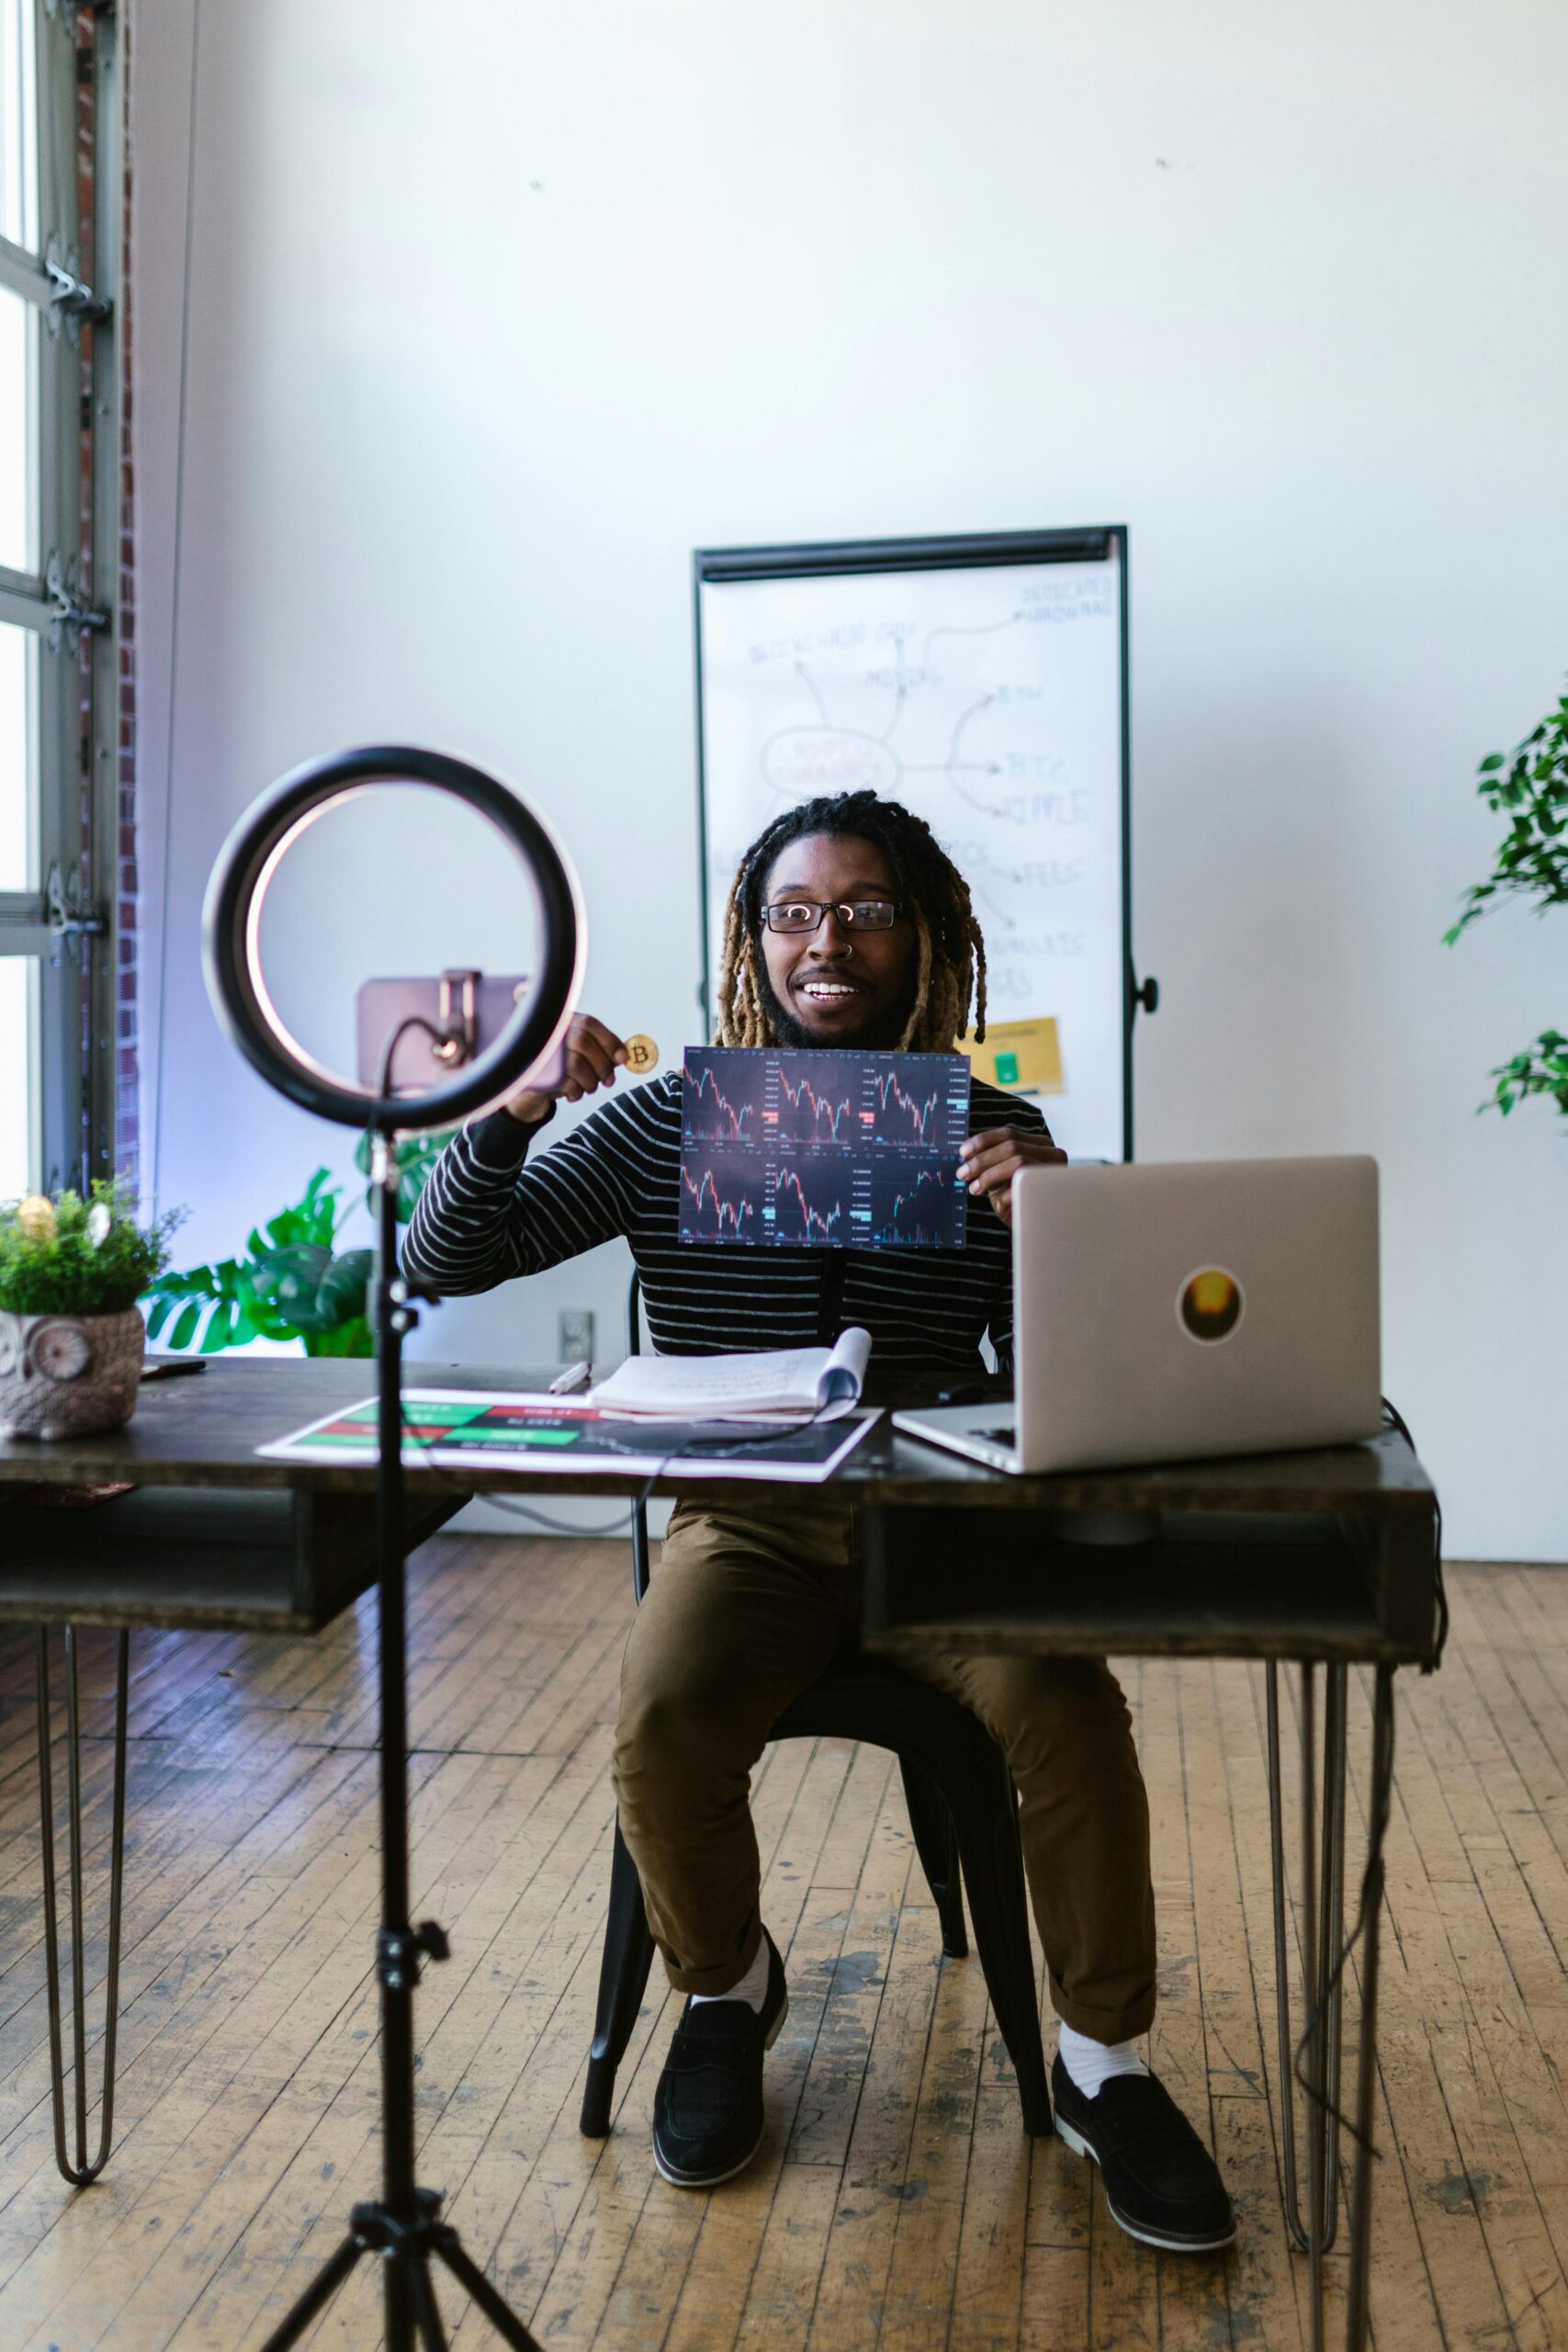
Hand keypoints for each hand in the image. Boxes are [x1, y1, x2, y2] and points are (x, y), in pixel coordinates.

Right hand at [503, 1014, 626, 1124]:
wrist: (525, 1094)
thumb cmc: (557, 1072)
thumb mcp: (578, 1056)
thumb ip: (598, 1051)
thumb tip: (622, 1056)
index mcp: (560, 1023)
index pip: (589, 1023)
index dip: (609, 1040)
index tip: (622, 1058)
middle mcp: (547, 1032)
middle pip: (583, 1042)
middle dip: (603, 1065)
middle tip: (609, 1081)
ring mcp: (538, 1052)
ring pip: (576, 1063)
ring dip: (590, 1082)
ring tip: (588, 1088)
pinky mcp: (533, 1073)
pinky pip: (564, 1082)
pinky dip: (576, 1092)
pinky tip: (573, 1094)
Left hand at [957, 1125, 1067, 1227]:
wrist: (1036, 1225)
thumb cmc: (1018, 1199)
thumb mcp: (1001, 1176)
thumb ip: (990, 1161)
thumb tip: (965, 1154)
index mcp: (1039, 1145)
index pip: (1008, 1133)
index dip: (983, 1141)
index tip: (963, 1152)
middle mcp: (1052, 1154)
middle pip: (1011, 1146)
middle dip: (982, 1160)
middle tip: (962, 1173)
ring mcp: (1055, 1172)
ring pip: (1018, 1162)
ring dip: (990, 1176)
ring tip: (975, 1189)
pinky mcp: (1052, 1191)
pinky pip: (1024, 1186)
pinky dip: (1004, 1196)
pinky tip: (998, 1205)